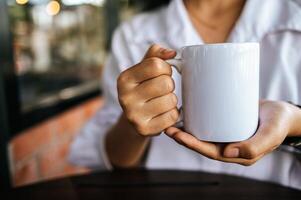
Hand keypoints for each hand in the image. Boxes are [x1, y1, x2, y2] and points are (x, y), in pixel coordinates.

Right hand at [117, 44, 178, 135]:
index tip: (162, 74)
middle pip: (166, 83)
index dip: (166, 68)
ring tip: (162, 102)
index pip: (156, 65)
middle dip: (169, 85)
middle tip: (162, 90)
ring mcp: (134, 115)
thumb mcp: (143, 69)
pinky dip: (173, 114)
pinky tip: (163, 113)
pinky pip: (172, 117)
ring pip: (171, 100)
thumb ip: (156, 55)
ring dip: (172, 100)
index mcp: (124, 79)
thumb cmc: (142, 89)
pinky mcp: (144, 129)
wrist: (133, 120)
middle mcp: (125, 97)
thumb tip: (172, 53)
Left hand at [165, 100, 296, 165]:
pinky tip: (185, 112)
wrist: (283, 113)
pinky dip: (196, 119)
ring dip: (186, 129)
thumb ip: (253, 147)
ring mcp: (226, 134)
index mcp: (236, 154)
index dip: (192, 145)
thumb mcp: (270, 135)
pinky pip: (208, 123)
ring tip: (171, 120)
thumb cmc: (279, 124)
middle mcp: (228, 146)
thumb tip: (226, 154)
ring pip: (202, 134)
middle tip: (168, 128)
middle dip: (183, 137)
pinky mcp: (225, 122)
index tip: (177, 136)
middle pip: (201, 143)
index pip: (209, 152)